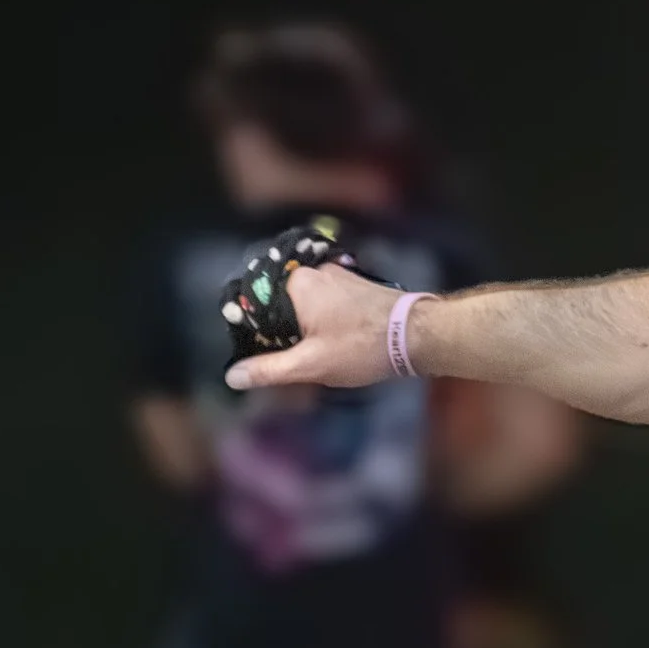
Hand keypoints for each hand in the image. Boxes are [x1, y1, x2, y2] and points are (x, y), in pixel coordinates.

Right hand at [224, 260, 404, 393]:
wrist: (416, 334)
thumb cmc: (361, 348)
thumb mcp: (311, 365)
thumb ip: (270, 369)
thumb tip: (232, 376)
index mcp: (295, 284)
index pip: (255, 304)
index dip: (251, 332)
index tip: (256, 355)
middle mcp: (311, 271)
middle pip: (278, 302)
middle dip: (278, 332)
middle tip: (286, 361)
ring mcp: (334, 274)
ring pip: (300, 302)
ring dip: (299, 327)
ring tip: (309, 354)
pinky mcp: (351, 283)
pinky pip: (321, 300)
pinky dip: (318, 319)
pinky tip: (328, 340)